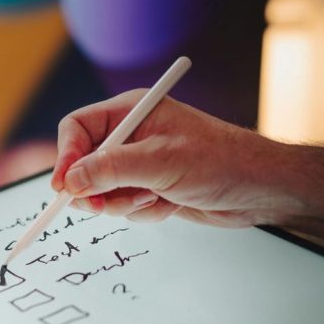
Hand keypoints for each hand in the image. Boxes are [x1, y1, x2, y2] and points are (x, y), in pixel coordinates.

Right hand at [50, 89, 288, 226]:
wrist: (260, 190)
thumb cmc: (221, 161)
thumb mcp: (160, 163)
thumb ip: (111, 170)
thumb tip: (70, 181)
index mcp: (131, 112)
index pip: (77, 128)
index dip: (66, 156)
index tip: (64, 187)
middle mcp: (130, 135)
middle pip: (83, 163)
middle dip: (95, 188)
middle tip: (104, 205)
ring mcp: (138, 163)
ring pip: (101, 190)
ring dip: (122, 203)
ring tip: (154, 199)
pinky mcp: (148, 187)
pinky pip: (122, 205)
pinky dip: (141, 212)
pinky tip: (168, 205)